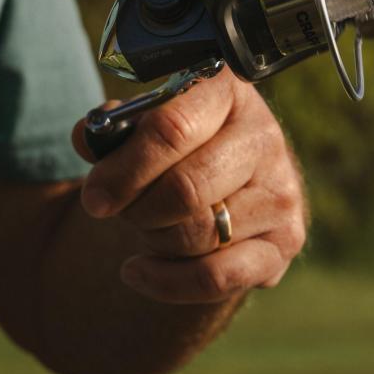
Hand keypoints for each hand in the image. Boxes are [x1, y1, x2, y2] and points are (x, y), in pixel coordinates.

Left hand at [71, 68, 305, 303]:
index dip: (125, 169)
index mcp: (227, 91)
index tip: (94, 196)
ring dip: (155, 239)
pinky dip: (167, 282)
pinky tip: (138, 270)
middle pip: (186, 189)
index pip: (171, 131)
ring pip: (199, 235)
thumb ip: (112, 128)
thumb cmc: (176, 146)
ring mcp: (281, 191)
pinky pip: (216, 277)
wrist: (229, 176)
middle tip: (119, 212)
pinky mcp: (286, 240)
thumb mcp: (143, 123)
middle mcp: (264, 137)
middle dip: (138, 210)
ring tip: (147, 226)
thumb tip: (87, 139)